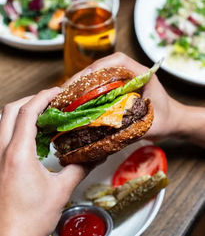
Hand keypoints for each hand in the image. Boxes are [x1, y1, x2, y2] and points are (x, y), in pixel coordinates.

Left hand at [0, 88, 85, 235]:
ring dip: (21, 111)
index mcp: (18, 155)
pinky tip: (31, 135)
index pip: (28, 112)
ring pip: (3, 120)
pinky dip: (16, 126)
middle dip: (30, 99)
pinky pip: (2, 134)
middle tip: (49, 100)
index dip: (43, 97)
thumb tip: (94, 156)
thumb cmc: (29, 220)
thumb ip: (79, 168)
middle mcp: (1, 152)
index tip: (57, 92)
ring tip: (41, 113)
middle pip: (10, 109)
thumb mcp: (61, 191)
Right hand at [65, 52, 204, 145]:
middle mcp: (128, 72)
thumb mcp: (153, 123)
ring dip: (78, 86)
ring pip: (95, 76)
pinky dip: (84, 93)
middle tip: (62, 95)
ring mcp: (121, 79)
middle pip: (99, 68)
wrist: (172, 120)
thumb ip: (134, 124)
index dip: (93, 72)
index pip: (113, 63)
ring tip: (63, 99)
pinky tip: (74, 103)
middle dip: (79, 80)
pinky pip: (96, 86)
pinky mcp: (116, 87)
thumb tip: (104, 128)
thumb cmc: (166, 119)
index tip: (77, 85)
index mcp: (140, 73)